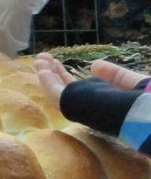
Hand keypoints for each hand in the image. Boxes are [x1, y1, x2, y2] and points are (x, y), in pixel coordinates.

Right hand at [34, 53, 148, 105]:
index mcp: (106, 104)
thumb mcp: (133, 84)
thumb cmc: (144, 106)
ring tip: (38, 61)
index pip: (82, 90)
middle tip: (44, 59)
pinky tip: (40, 69)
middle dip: (54, 73)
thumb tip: (94, 66)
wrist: (144, 120)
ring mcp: (81, 109)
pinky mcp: (73, 108)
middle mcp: (92, 108)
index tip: (58, 63)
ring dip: (46, 75)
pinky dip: (46, 80)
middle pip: (67, 89)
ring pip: (58, 91)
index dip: (68, 76)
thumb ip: (116, 75)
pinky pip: (55, 94)